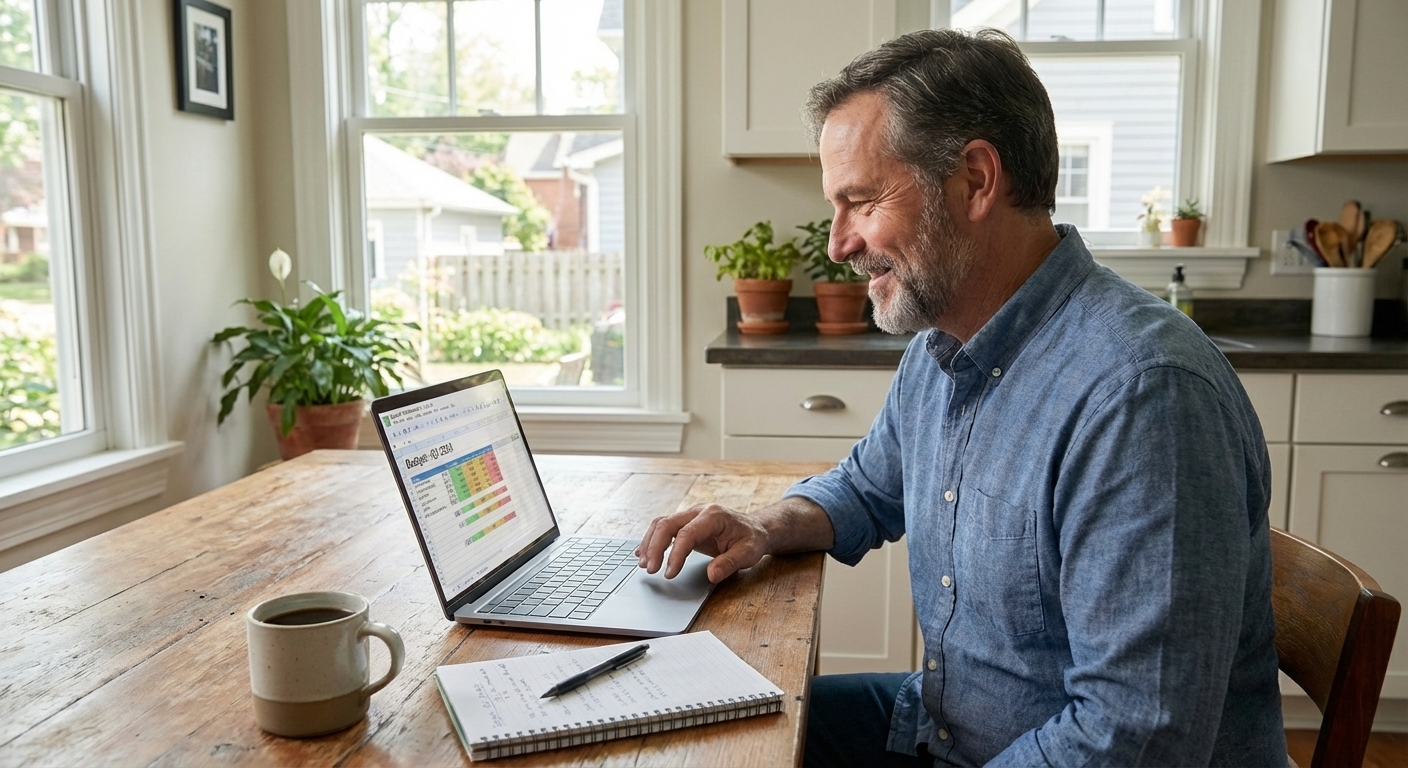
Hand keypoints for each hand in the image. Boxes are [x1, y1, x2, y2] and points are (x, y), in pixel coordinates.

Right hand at [634, 503, 770, 582]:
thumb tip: (712, 575)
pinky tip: (644, 553)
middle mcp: (698, 512)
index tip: (669, 574)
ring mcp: (690, 516)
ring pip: (661, 524)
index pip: (687, 533)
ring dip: (650, 543)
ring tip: (644, 564)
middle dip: (655, 547)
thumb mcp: (748, 553)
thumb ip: (729, 563)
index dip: (675, 554)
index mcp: (713, 516)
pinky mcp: (686, 524)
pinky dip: (652, 540)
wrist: (755, 529)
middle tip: (650, 569)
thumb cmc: (751, 539)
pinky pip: (664, 528)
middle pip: (667, 524)